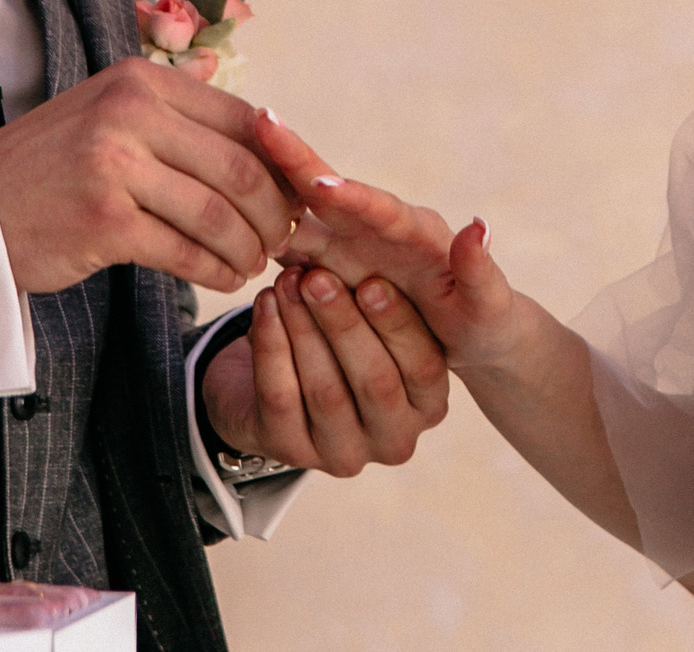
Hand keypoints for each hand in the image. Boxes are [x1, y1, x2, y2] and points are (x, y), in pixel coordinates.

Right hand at [0, 57, 297, 293]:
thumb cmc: (54, 168)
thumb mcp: (113, 115)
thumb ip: (180, 118)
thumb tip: (270, 131)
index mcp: (142, 81)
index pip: (243, 119)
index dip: (280, 165)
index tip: (293, 196)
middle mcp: (130, 112)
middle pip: (241, 168)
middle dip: (274, 212)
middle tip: (282, 239)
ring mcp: (114, 165)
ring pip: (218, 214)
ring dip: (248, 247)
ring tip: (253, 263)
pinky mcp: (102, 221)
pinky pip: (184, 251)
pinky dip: (215, 270)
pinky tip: (223, 278)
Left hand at [200, 267, 450, 474]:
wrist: (269, 380)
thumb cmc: (340, 335)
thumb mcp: (374, 316)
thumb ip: (388, 293)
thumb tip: (402, 240)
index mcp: (428, 404)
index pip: (424, 368)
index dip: (398, 325)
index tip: (371, 282)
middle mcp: (394, 439)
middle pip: (375, 382)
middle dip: (344, 324)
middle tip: (318, 278)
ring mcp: (343, 453)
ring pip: (326, 391)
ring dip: (303, 329)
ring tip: (287, 283)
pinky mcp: (291, 452)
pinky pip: (280, 398)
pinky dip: (270, 346)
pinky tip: (265, 306)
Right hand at [253, 113, 523, 371]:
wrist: (464, 331)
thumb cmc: (483, 317)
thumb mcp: (488, 304)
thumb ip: (480, 270)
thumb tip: (480, 226)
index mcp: (415, 231)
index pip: (381, 209)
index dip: (353, 197)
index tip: (323, 185)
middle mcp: (374, 226)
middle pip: (329, 191)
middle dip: (298, 159)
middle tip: (263, 122)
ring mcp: (347, 241)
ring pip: (299, 211)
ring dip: (266, 186)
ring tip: (226, 151)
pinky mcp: (325, 261)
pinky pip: (287, 240)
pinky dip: (258, 222)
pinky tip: (220, 205)